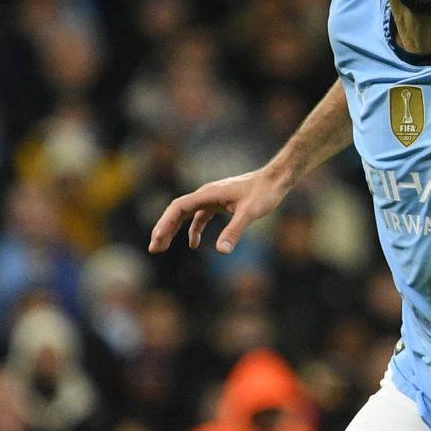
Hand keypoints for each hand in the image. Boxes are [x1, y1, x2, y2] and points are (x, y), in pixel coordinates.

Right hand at [150, 165, 290, 254]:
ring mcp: (212, 198)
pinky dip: (193, 229)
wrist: (276, 179)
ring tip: (162, 247)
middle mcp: (206, 194)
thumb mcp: (250, 213)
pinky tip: (194, 244)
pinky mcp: (220, 202)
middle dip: (164, 229)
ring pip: (186, 214)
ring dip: (174, 230)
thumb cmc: (264, 192)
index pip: (179, 207)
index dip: (166, 223)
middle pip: (177, 211)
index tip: (157, 238)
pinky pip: (200, 216)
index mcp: (208, 194)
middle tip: (154, 249)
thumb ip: (235, 231)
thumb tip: (222, 251)